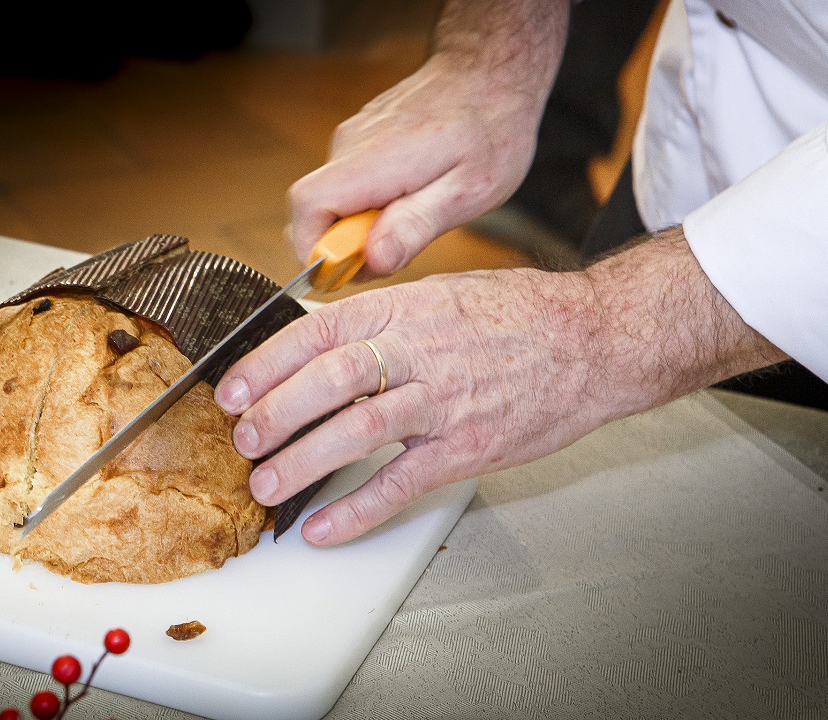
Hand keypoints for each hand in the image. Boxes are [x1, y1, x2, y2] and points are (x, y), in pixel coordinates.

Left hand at [216, 268, 608, 545]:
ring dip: (304, 460)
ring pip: (359, 430)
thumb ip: (382, 317)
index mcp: (406, 307)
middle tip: (243, 439)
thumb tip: (318, 340)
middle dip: (276, 411)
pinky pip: (403, 482)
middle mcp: (420, 350)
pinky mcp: (468, 447)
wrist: (594, 339)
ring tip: (268, 484)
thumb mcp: (441, 293)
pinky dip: (358, 509)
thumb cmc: (517, 314)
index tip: (233, 388)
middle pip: (331, 379)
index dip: (268, 362)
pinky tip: (324, 527)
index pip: (319, 331)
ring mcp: (445, 400)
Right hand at [288, 0, 568, 278]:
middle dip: (344, 247)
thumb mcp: (470, 190)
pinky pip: (346, 188)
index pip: (308, 207)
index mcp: (374, 159)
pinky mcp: (357, 142)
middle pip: (314, 212)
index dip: (316, 249)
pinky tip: (408, 198)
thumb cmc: (490, 128)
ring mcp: (350, 141)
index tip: (350, 270)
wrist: (489, 70)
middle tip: (395, 250)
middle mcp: (350, 146)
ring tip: (412, 217)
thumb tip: (373, 260)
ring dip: (360, 227)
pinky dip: (367, 207)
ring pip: (331, 203)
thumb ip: (416, 226)